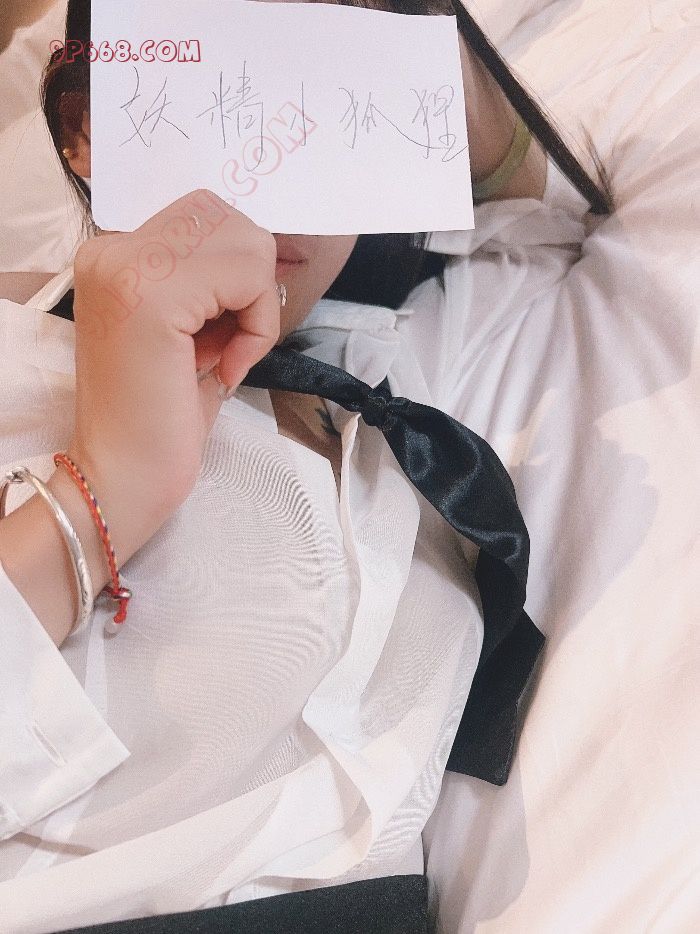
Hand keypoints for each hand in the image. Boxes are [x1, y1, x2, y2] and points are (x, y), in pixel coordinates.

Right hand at [69, 189, 279, 516]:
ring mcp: (128, 266)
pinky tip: (228, 367)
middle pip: (231, 220)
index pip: (207, 218)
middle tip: (232, 342)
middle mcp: (112, 249)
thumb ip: (211, 285)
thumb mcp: (190, 332)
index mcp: (114, 255)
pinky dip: (257, 325)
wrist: (123, 475)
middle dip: (252, 282)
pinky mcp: (153, 294)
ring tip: (227, 354)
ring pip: (247, 243)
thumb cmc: (158, 417)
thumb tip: (261, 257)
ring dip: (257, 303)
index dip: (237, 277)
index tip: (221, 335)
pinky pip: (249, 278)